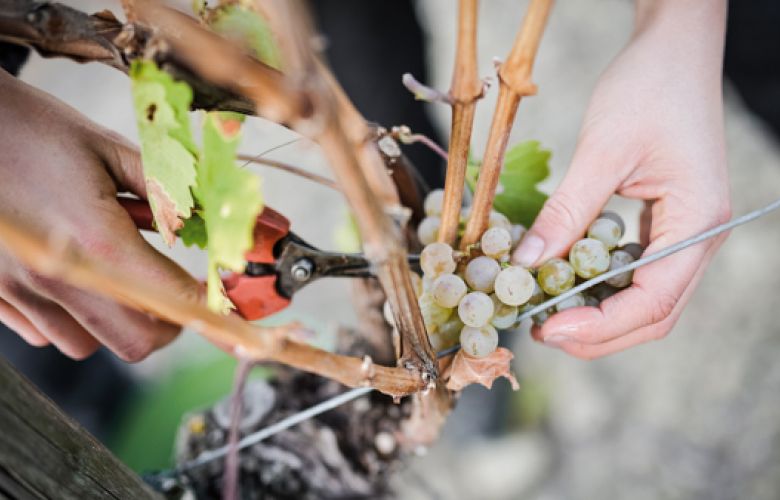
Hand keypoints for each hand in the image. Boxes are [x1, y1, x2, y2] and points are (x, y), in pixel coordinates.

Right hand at [0, 69, 199, 360]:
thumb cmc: (30, 127)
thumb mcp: (108, 149)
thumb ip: (168, 190)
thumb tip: (216, 215)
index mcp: (95, 241)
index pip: (173, 300)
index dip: (213, 314)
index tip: (234, 320)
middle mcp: (56, 278)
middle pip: (137, 343)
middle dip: (168, 324)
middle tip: (174, 291)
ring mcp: (19, 292)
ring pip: (90, 344)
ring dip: (118, 322)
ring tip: (115, 275)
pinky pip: (46, 334)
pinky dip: (72, 319)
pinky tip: (71, 277)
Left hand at [512, 0, 729, 358]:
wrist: (673, 52)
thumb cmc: (647, 89)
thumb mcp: (601, 150)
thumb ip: (567, 212)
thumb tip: (526, 265)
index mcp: (697, 222)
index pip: (653, 302)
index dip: (599, 326)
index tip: (547, 331)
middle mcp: (699, 238)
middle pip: (653, 314)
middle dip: (596, 333)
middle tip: (540, 332)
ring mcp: (685, 234)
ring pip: (646, 300)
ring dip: (597, 315)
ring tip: (545, 313)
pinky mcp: (666, 224)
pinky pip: (637, 273)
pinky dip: (601, 288)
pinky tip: (564, 283)